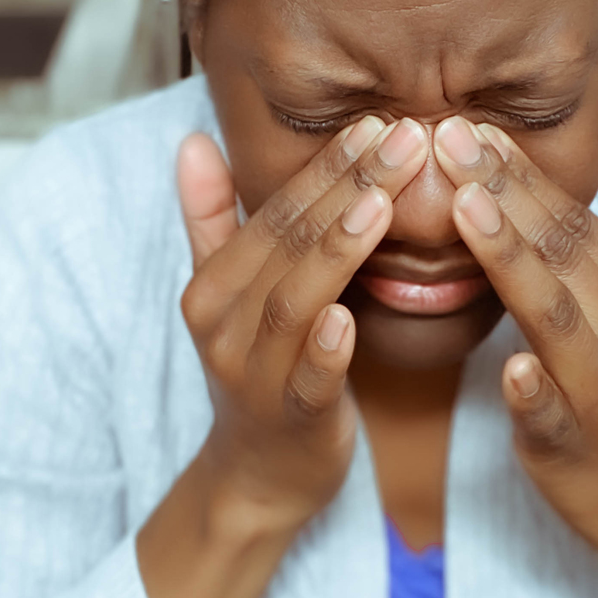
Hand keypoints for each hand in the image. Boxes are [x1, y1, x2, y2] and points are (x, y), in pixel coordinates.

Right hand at [138, 116, 429, 597]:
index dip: (325, 166)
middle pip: (289, 245)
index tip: (378, 122)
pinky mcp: (292, 420)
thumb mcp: (225, 297)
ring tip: (382, 203)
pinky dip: (326, 349)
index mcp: (214, 287)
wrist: (258, 476)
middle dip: (347, 186)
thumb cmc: (259, 372)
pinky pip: (309, 381)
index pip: (273, 213)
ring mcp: (254, 375)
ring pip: (296, 302)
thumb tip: (191, 142)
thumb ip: (212, 221)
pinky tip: (351, 319)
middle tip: (405, 138)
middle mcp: (224, 325)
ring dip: (338, 250)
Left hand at [433, 118, 597, 597]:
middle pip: (566, 257)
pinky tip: (505, 364)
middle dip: (506, 195)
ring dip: (512, 264)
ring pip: (556, 321)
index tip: (476, 129)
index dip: (529, 176)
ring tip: (464, 209)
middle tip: (450, 138)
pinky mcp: (576, 451)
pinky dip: (531, 390)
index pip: (583, 226)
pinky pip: (551, 416)